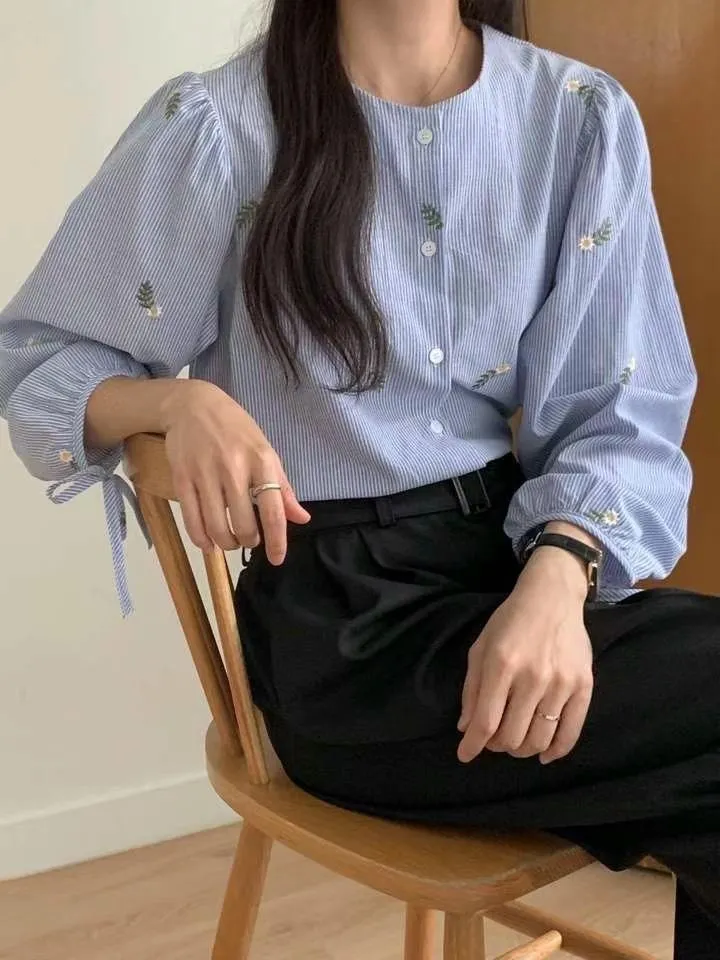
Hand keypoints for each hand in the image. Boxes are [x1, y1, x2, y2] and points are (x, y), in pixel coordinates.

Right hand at [161, 379, 309, 561]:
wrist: (193, 404)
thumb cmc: (236, 429)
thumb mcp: (266, 451)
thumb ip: (283, 488)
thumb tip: (302, 518)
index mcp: (262, 462)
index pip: (274, 511)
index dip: (277, 541)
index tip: (277, 559)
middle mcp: (234, 468)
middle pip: (244, 524)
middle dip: (248, 541)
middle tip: (248, 538)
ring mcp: (206, 474)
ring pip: (216, 527)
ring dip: (226, 543)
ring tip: (230, 540)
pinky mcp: (182, 478)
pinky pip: (191, 520)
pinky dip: (201, 539)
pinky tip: (208, 542)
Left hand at [457, 549, 593, 764]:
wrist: (552, 597)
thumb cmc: (510, 621)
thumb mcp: (480, 647)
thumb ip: (472, 688)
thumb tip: (466, 728)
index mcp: (502, 665)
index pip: (486, 721)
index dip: (473, 745)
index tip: (464, 756)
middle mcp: (533, 677)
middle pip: (512, 736)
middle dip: (496, 746)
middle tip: (493, 739)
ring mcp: (561, 683)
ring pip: (539, 739)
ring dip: (522, 749)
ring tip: (515, 742)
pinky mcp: (584, 686)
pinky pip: (571, 732)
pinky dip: (556, 751)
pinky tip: (543, 754)